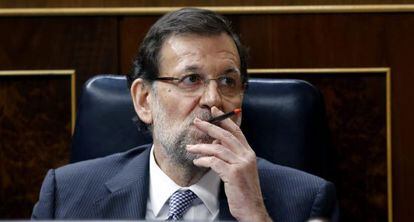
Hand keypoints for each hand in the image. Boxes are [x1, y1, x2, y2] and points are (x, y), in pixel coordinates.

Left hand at [186, 106, 271, 221]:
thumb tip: (216, 144)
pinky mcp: (233, 174)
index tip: (214, 111)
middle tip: (196, 122)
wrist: (252, 208)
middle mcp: (246, 156)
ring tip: (190, 148)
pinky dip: (203, 160)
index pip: (236, 131)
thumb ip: (230, 156)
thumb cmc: (243, 190)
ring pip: (217, 148)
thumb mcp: (240, 169)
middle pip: (225, 136)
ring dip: (201, 147)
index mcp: (248, 153)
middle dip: (209, 126)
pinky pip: (214, 162)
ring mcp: (241, 164)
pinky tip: (197, 162)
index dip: (225, 120)